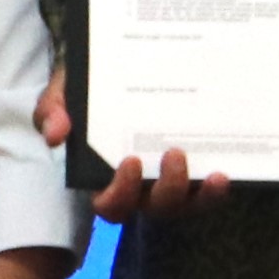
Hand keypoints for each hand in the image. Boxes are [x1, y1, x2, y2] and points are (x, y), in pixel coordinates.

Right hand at [38, 67, 232, 224]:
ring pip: (186, 205)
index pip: (111, 203)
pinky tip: (224, 173)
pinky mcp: (195, 171)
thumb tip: (56, 134)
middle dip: (167, 189)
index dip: (121, 192)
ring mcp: (170, 181)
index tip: (130, 161)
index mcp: (106, 176)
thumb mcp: (66, 91)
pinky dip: (216, 191)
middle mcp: (140, 186)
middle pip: (155, 208)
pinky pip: (207, 192)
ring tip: (214, 175)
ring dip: (201, 197)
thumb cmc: (90, 89)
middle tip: (174, 154)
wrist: (121, 70)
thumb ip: (54, 108)